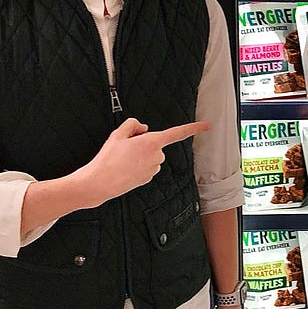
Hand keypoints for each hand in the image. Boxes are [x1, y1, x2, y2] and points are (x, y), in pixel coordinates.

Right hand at [83, 117, 209, 204]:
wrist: (99, 183)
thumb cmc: (108, 158)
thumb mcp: (118, 134)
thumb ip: (133, 125)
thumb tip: (144, 129)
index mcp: (152, 142)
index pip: (177, 133)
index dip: (193, 128)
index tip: (207, 126)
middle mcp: (157, 156)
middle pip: (156, 144)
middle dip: (144, 143)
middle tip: (125, 147)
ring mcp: (153, 169)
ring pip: (151, 155)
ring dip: (140, 155)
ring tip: (122, 159)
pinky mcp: (148, 178)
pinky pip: (147, 166)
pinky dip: (138, 165)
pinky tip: (125, 168)